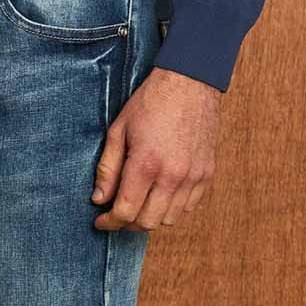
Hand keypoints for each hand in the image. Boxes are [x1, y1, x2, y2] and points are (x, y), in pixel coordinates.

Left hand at [92, 68, 220, 231]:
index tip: (101, 221)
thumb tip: (99, 199)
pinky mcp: (206, 173)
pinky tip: (160, 194)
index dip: (109, 222)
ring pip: (169, 219)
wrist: (190, 81)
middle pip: (147, 222)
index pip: (125, 212)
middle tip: (118, 213)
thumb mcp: (118, 131)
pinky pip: (188, 206)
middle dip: (128, 224)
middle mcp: (172, 175)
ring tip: (139, 203)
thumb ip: (108, 169)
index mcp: (146, 165)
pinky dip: (172, 207)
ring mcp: (193, 176)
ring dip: (150, 217)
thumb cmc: (151, 102)